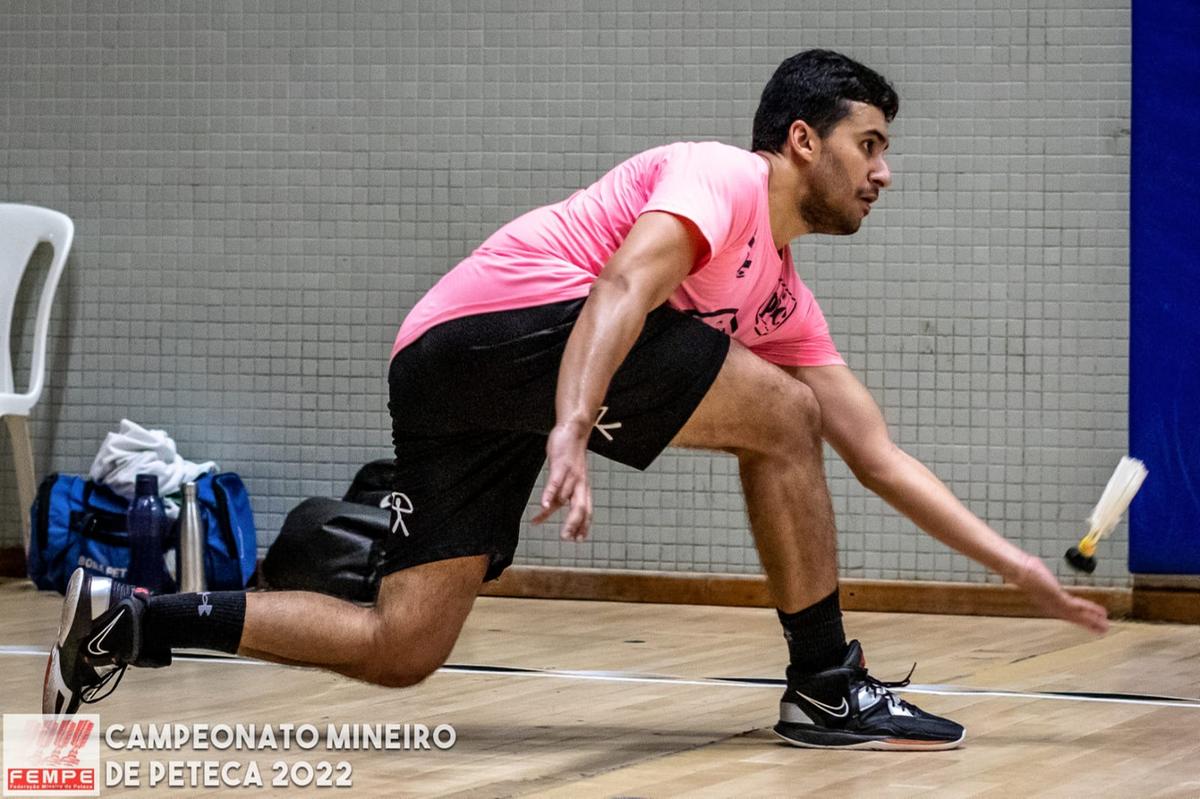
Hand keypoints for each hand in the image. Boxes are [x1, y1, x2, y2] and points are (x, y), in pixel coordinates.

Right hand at [532, 421, 592, 540]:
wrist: (574, 431)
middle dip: (573, 524)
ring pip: (565, 497)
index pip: (587, 511)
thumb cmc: (570, 456)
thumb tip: (549, 508)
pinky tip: (543, 505)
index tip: (578, 540)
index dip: (584, 526)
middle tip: (565, 538)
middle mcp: (580, 484)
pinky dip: (549, 495)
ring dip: (552, 511)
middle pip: (580, 508)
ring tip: (538, 521)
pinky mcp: (561, 465)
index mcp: (583, 487)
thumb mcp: (569, 476)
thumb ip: (561, 492)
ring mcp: (571, 475)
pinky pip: (556, 483)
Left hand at [1009, 554, 1109, 633]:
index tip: (1090, 623)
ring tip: (1105, 626)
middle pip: (1075, 618)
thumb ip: (1044, 581)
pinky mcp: (1059, 599)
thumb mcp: (1038, 578)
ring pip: (1079, 615)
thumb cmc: (1025, 571)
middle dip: (1090, 624)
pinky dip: (1090, 612)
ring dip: (1094, 620)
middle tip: (1103, 630)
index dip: (1080, 618)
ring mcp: (1056, 604)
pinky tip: (1100, 614)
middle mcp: (1053, 607)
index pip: (1068, 613)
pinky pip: (1078, 607)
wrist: (1020, 570)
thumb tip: (1043, 577)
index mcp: (1049, 603)